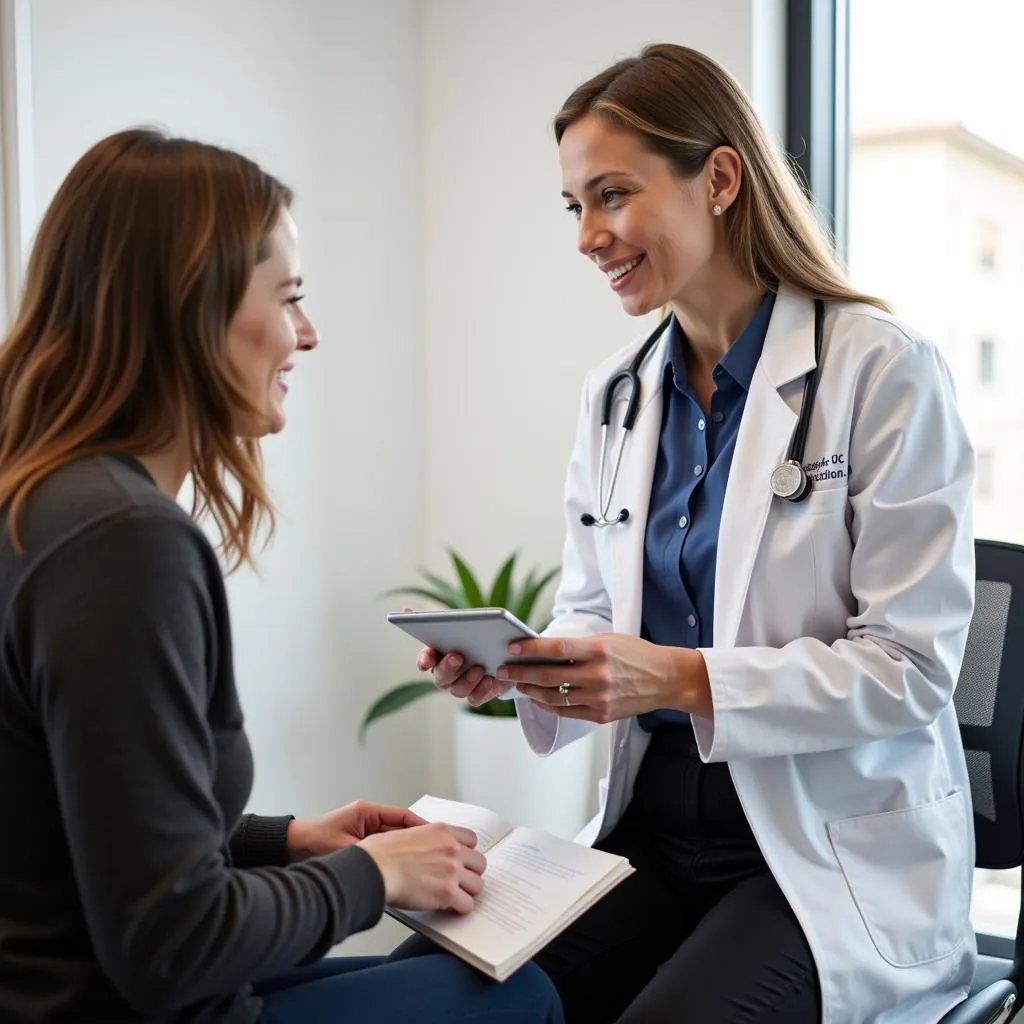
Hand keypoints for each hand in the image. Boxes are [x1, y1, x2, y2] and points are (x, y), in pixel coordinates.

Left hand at [287, 801, 425, 860]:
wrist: (290, 847)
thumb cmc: (311, 843)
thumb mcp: (344, 848)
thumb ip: (368, 853)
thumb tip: (392, 861)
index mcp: (366, 812)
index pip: (402, 815)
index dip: (420, 825)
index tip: (435, 833)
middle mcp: (368, 818)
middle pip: (401, 827)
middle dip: (417, 838)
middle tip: (434, 848)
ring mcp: (364, 829)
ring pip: (394, 838)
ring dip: (406, 847)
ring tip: (422, 858)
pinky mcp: (359, 841)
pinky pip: (384, 847)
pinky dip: (394, 855)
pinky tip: (402, 866)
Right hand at [359, 822, 485, 913]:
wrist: (373, 869)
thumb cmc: (380, 853)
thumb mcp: (406, 832)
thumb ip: (425, 837)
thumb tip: (428, 847)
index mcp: (441, 831)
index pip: (471, 840)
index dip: (466, 852)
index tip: (461, 861)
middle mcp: (451, 848)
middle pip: (479, 863)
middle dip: (470, 873)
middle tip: (459, 882)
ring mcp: (451, 870)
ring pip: (477, 885)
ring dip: (467, 892)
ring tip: (455, 897)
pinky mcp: (447, 893)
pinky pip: (467, 905)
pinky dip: (460, 909)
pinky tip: (450, 909)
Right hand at [404, 606, 503, 706]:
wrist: (492, 655)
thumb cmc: (468, 638)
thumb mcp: (455, 626)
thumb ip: (435, 620)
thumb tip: (406, 610)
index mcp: (436, 658)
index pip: (424, 661)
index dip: (424, 660)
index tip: (427, 659)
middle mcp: (444, 676)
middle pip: (441, 678)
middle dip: (448, 667)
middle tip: (457, 656)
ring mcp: (459, 688)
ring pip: (458, 690)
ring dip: (468, 679)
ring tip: (479, 667)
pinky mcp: (476, 695)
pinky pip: (476, 698)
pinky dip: (482, 690)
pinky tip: (491, 678)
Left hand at [497, 633, 712, 723]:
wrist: (666, 679)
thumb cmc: (636, 654)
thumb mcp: (608, 639)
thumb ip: (577, 645)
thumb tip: (542, 649)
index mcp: (599, 650)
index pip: (556, 648)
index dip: (530, 649)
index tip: (510, 648)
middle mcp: (598, 675)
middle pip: (548, 675)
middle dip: (520, 673)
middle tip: (502, 670)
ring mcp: (599, 698)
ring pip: (553, 696)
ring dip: (530, 690)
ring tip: (517, 683)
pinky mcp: (601, 715)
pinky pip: (565, 711)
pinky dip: (547, 705)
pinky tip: (537, 697)